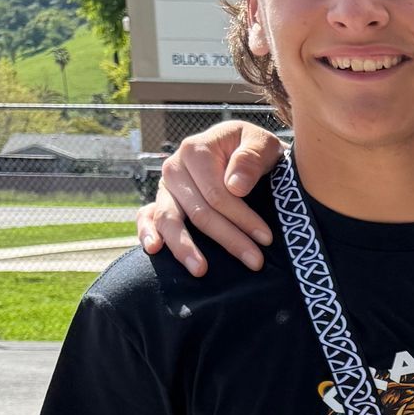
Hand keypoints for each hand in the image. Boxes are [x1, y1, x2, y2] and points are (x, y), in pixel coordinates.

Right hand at [137, 121, 283, 276]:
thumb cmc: (255, 150)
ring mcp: (165, 187)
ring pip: (170, 220)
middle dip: (228, 239)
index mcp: (196, 150)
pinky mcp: (162, 202)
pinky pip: (148, 217)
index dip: (242, 218)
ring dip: (184, 247)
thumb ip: (251, 158)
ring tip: (201, 270)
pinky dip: (147, 232)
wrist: (245, 152)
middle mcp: (175, 168)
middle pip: (198, 212)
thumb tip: (235, 186)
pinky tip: (154, 249)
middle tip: (255, 262)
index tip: (266, 239)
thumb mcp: (263, 144)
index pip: (216, 193)